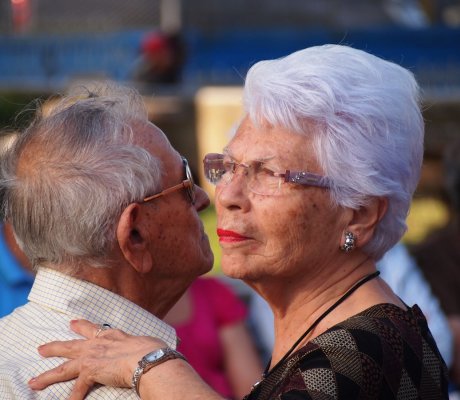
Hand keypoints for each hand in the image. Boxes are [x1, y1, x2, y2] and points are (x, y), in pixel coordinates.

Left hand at [28, 319, 165, 398]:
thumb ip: (142, 345)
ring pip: (64, 367)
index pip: (93, 329)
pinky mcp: (90, 372)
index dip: (81, 326)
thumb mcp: (146, 343)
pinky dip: (72, 399)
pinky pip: (77, 390)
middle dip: (55, 347)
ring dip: (47, 376)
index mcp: (113, 336)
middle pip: (71, 345)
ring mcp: (92, 357)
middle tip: (41, 348)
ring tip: (34, 381)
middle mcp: (98, 344)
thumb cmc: (153, 350)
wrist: (148, 358)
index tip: (72, 323)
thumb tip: (154, 349)